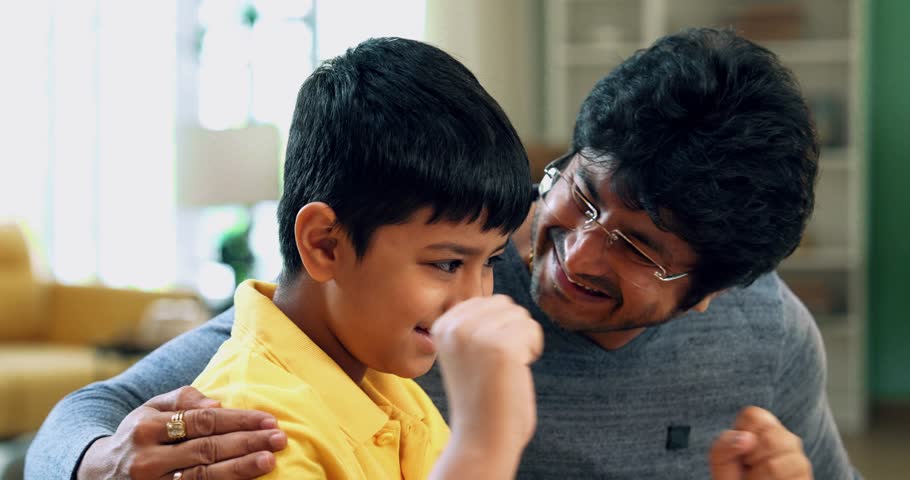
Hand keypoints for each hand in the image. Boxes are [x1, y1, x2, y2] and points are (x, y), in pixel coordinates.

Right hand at [77, 386, 287, 479]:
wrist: (96, 474)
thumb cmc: (136, 435)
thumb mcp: (149, 409)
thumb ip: (182, 400)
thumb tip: (218, 402)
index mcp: (147, 427)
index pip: (202, 421)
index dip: (238, 420)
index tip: (269, 419)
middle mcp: (148, 458)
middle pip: (206, 450)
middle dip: (247, 443)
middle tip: (279, 439)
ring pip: (203, 477)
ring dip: (239, 470)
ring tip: (269, 461)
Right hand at [430, 295, 543, 477]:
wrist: (482, 437)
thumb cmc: (482, 397)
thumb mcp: (466, 350)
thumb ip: (474, 324)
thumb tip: (499, 300)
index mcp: (442, 325)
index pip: (487, 301)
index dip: (498, 329)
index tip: (486, 358)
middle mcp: (455, 325)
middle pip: (506, 304)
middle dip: (512, 331)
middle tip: (499, 365)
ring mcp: (476, 334)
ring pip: (522, 316)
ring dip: (523, 342)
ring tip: (506, 369)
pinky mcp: (500, 346)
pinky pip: (533, 330)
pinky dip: (533, 351)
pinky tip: (516, 372)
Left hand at [710, 406, 812, 479]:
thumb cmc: (735, 479)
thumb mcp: (721, 460)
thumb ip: (725, 445)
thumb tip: (748, 438)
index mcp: (764, 428)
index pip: (754, 415)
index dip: (742, 434)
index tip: (740, 451)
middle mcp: (785, 440)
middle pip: (770, 438)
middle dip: (751, 458)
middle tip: (749, 467)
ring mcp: (798, 459)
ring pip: (775, 464)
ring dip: (758, 476)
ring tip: (758, 478)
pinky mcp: (805, 477)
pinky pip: (784, 479)